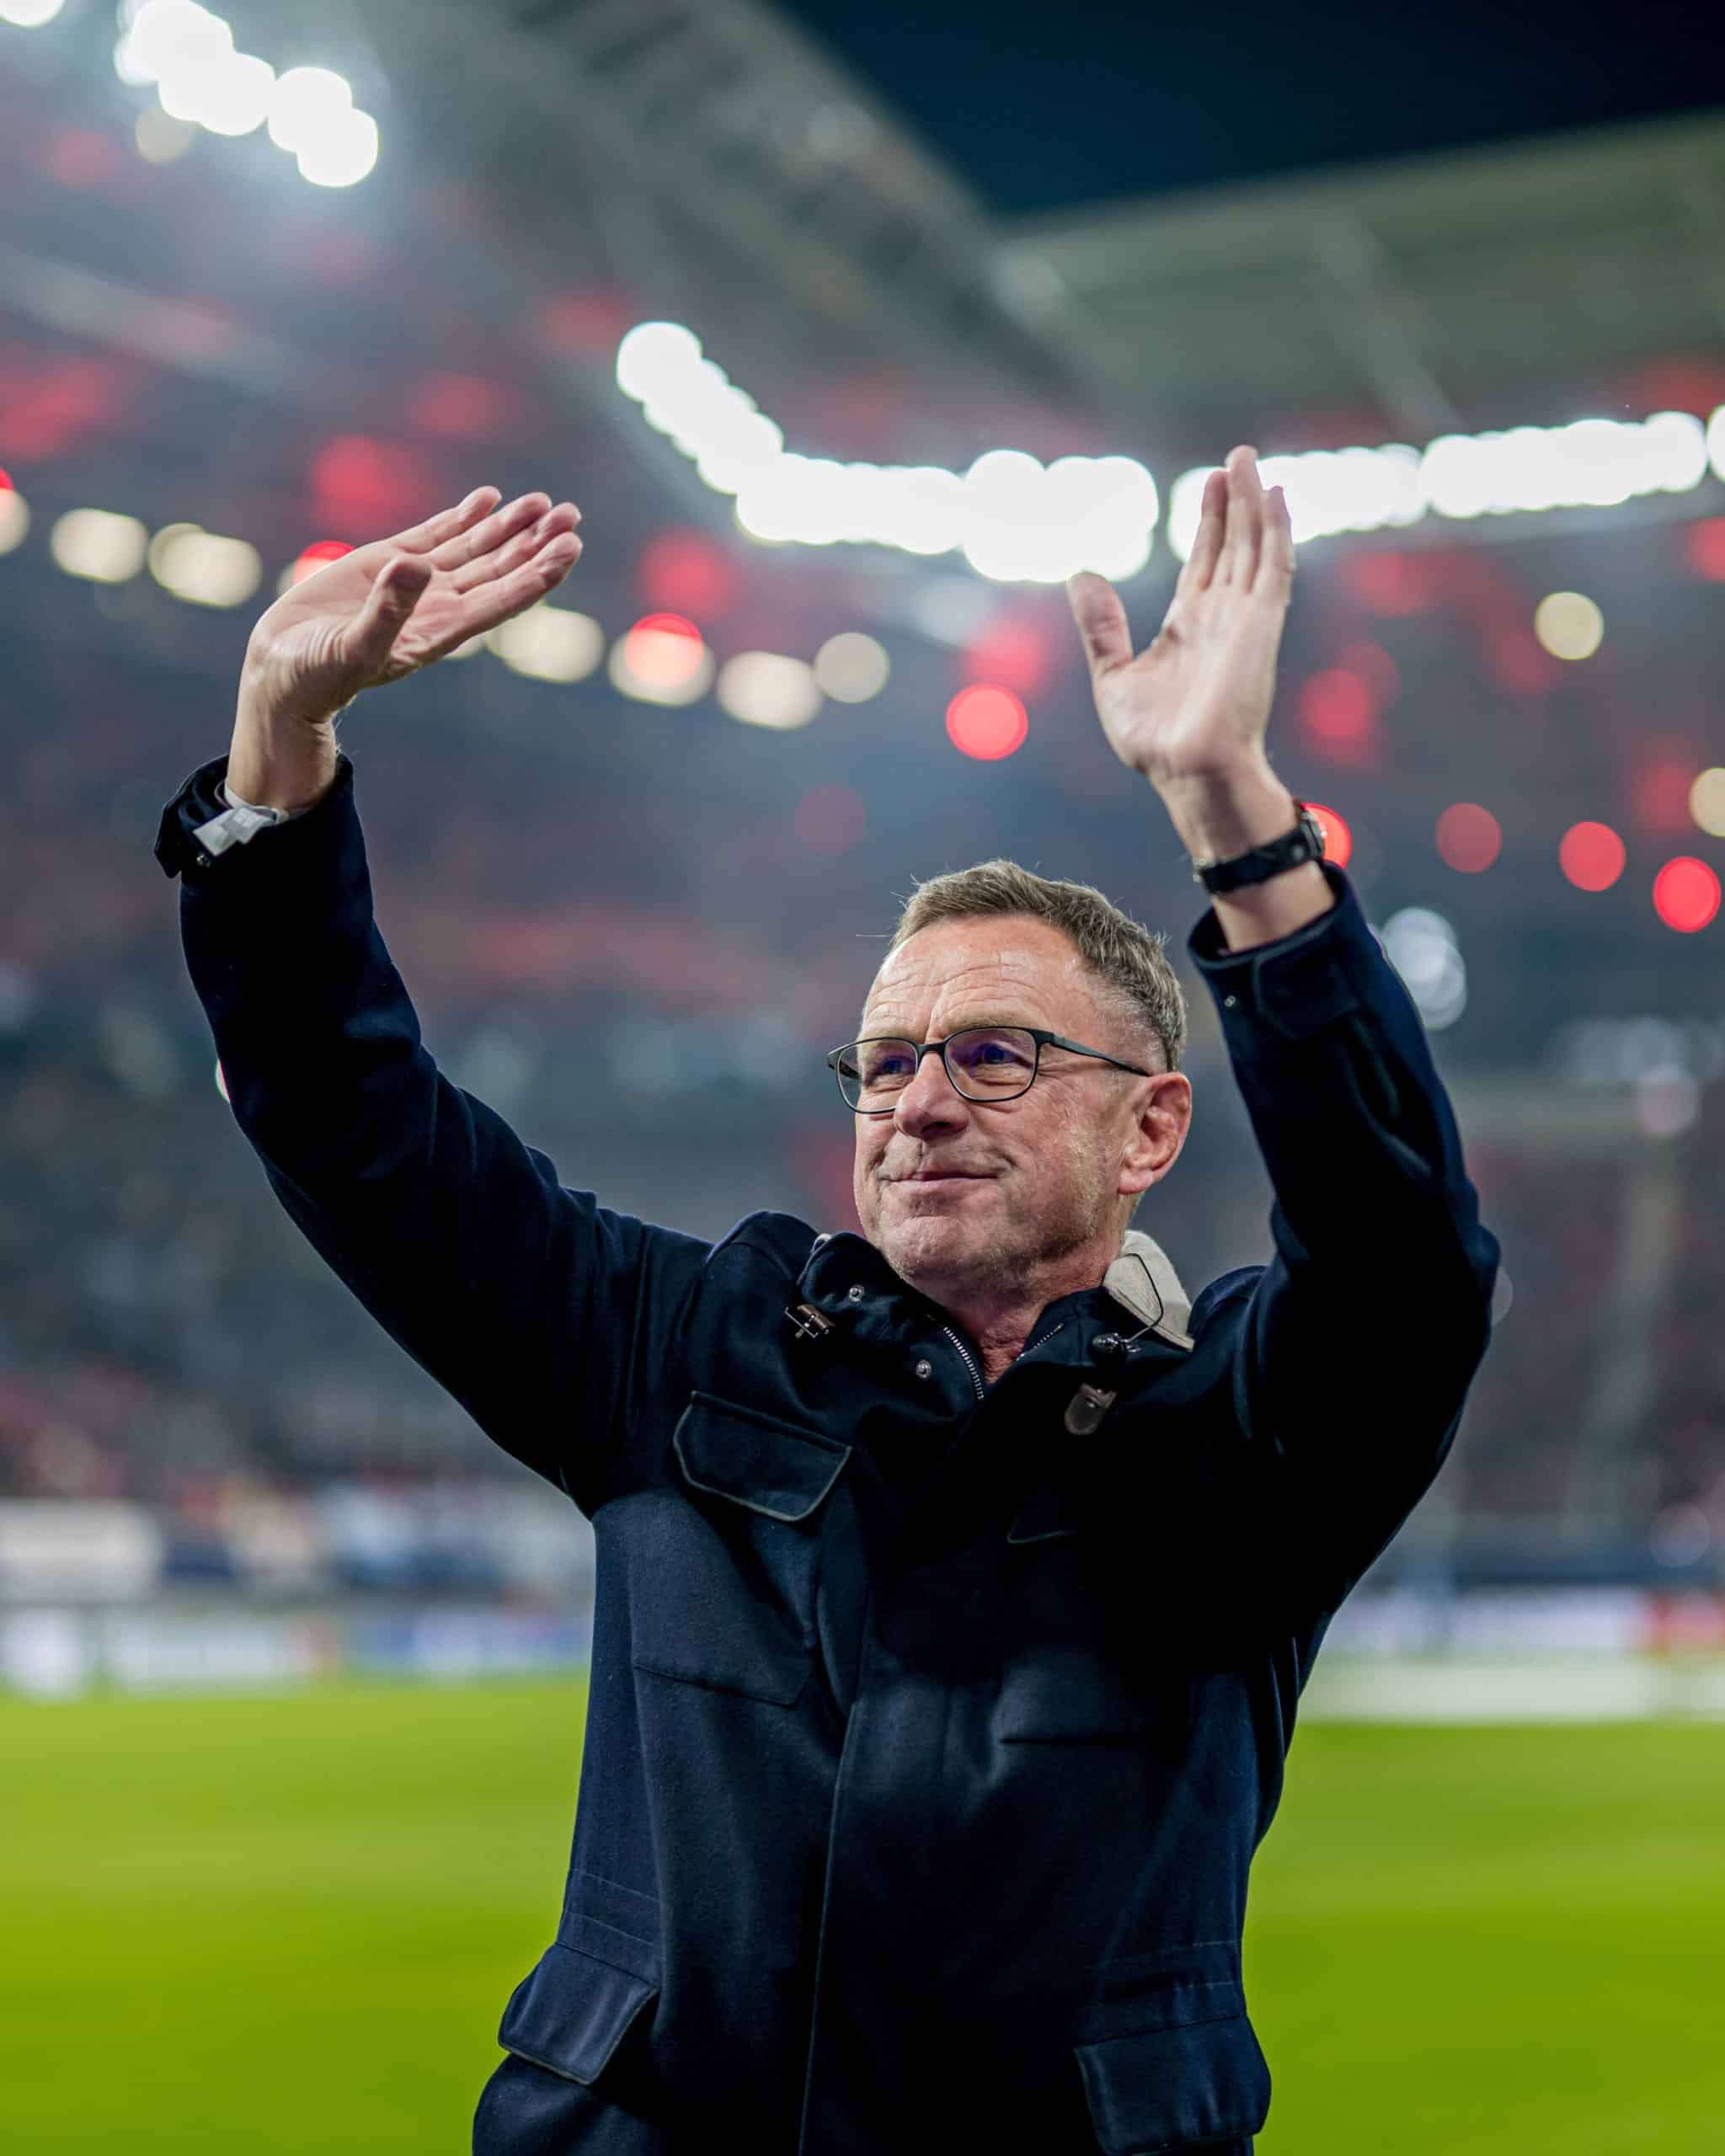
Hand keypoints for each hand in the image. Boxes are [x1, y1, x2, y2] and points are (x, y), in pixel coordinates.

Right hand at [238, 487, 581, 729]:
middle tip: (571, 515)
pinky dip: (464, 518)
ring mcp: (415, 584)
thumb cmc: (319, 674)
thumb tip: (417, 565)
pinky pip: (436, 536)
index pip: (501, 600)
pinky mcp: (387, 564)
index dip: (537, 574)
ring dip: (509, 528)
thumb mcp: (354, 647)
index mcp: (439, 633)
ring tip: (542, 503)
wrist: (282, 670)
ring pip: (474, 550)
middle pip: (499, 570)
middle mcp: (438, 607)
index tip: (568, 548)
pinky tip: (489, 499)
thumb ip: (387, 610)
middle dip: (536, 544)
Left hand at [1066, 446, 1293, 789]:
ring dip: (1255, 503)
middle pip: (1233, 544)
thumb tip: (1080, 574)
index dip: (1209, 520)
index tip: (1212, 483)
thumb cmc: (1154, 739)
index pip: (1205, 559)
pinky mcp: (1260, 626)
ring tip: (1250, 461)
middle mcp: (1221, 616)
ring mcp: (1244, 618)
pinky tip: (1275, 497)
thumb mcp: (1112, 675)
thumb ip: (1101, 626)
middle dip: (1236, 501)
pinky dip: (1277, 532)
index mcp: (1189, 625)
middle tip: (1238, 456)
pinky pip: (1274, 568)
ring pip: (1254, 546)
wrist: (1186, 771)